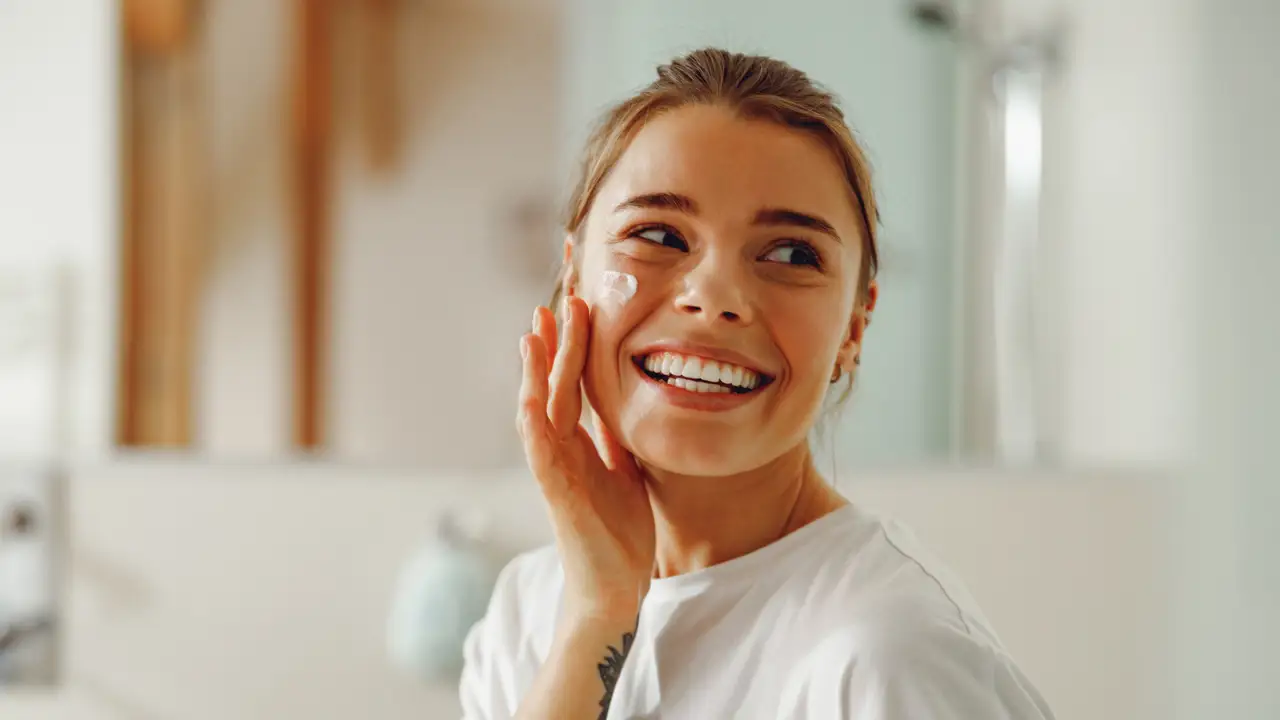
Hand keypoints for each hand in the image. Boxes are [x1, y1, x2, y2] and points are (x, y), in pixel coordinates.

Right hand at [518, 296, 655, 623]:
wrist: (615, 585)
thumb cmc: (619, 532)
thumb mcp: (626, 472)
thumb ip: (616, 441)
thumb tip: (619, 409)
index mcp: (579, 442)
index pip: (574, 384)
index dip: (574, 346)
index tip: (578, 306)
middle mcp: (561, 449)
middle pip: (554, 386)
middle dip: (555, 343)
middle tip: (558, 299)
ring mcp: (555, 469)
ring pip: (539, 410)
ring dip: (536, 373)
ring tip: (534, 333)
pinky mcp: (556, 493)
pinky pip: (540, 453)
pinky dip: (533, 423)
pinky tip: (529, 398)